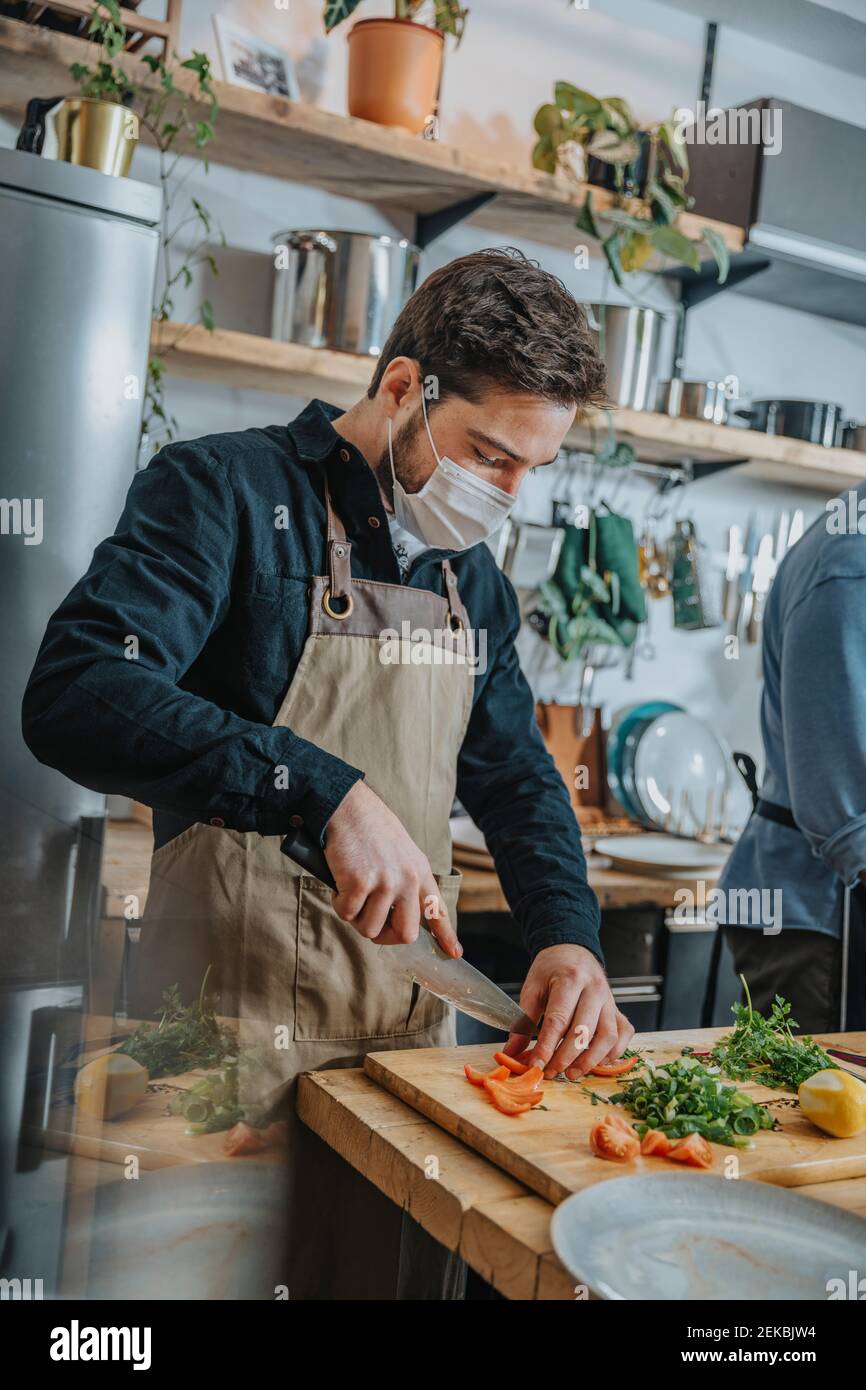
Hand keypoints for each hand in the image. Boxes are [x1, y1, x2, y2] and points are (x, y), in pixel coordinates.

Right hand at [324, 780, 461, 956]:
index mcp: (420, 872)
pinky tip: (340, 883)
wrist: (349, 807)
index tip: (453, 952)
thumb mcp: (401, 852)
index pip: (437, 910)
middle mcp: (408, 880)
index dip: (446, 935)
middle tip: (369, 920)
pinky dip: (339, 903)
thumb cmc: (370, 829)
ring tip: (351, 893)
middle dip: (383, 935)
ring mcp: (386, 882)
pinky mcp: (361, 882)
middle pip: (404, 934)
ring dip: (356, 917)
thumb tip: (397, 912)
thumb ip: (405, 880)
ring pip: (370, 929)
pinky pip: (347, 914)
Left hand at [503, 944, 633, 1079]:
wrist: (572, 950)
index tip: (536, 1065)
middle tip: (551, 1072)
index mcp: (570, 979)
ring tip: (572, 1073)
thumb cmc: (551, 969)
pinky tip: (596, 1062)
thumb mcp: (532, 988)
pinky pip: (623, 1034)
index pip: (558, 1019)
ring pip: (607, 1036)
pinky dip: (613, 1052)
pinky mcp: (617, 1009)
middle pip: (584, 1030)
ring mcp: (609, 1000)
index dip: (547, 1046)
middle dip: (566, 1057)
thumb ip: (523, 1021)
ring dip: (591, 1060)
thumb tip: (511, 1052)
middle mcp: (594, 989)